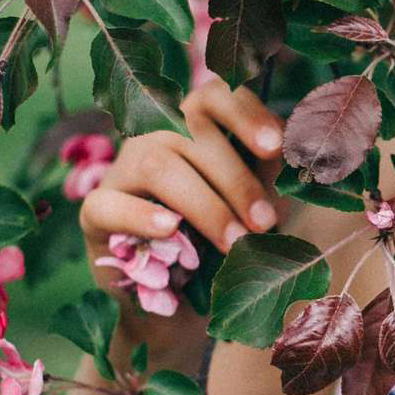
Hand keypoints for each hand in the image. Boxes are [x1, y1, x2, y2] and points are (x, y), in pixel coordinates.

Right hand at [78, 78, 289, 314]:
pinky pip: (108, 205)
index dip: (246, 115)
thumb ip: (270, 179)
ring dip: (204, 204)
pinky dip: (141, 216)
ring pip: (157, 164)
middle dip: (236, 180)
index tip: (275, 147)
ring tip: (234, 241)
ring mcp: (121, 170)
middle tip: (264, 221)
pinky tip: (169, 229)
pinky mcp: (94, 213)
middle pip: (191, 134)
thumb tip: (299, 161)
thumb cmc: (221, 238)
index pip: (216, 96)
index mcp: (195, 124)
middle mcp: (154, 136)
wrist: (180, 298)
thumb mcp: (253, 205)